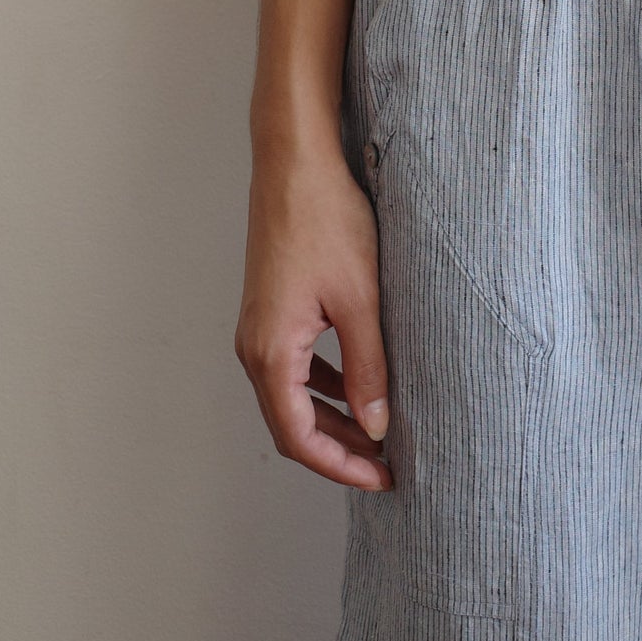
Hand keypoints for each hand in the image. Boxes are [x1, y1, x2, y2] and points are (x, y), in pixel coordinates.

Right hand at [235, 136, 390, 491]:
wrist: (295, 162)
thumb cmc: (325, 221)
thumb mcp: (360, 299)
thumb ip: (369, 367)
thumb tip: (377, 426)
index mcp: (271, 352)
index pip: (299, 438)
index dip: (340, 467)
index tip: (381, 478)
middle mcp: (255, 347)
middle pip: (292, 424)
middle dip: (339, 450)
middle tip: (387, 464)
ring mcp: (260, 328)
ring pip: (293, 397)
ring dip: (333, 420)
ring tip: (379, 431)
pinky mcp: (272, 310)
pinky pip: (295, 367)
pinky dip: (326, 386)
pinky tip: (359, 385)